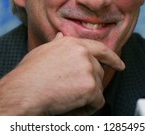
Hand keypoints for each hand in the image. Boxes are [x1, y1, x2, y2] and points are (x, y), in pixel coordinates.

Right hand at [0, 33, 124, 114]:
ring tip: (68, 98)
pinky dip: (87, 108)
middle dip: (90, 83)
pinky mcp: (90, 86)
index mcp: (73, 43)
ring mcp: (88, 68)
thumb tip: (61, 36)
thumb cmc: (30, 73)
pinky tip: (72, 106)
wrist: (25, 90)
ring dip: (87, 96)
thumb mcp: (43, 51)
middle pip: (98, 71)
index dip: (112, 57)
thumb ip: (57, 44)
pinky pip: (97, 101)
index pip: (100, 49)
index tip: (120, 64)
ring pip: (98, 87)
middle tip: (75, 91)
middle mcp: (83, 52)